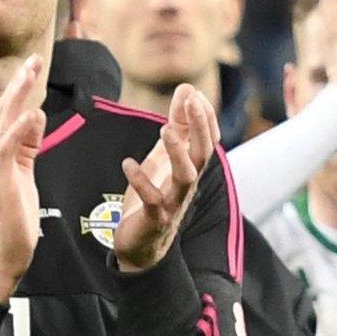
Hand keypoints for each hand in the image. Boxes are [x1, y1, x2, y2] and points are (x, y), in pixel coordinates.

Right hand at [0, 55, 46, 302]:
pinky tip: (31, 113)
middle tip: (35, 58)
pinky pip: (7, 149)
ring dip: (18, 96)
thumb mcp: (24, 175)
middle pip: (6, 110)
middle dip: (21, 82)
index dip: (22, 89)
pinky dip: (19, 129)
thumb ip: (28, 146)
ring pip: (5, 122)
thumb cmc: (12, 219)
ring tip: (30, 72)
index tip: (34, 67)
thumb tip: (36, 117)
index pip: (10, 113)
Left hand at [114, 83, 215, 272]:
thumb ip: (177, 125)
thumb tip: (188, 88)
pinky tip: (127, 163)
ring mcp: (173, 203)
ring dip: (178, 153)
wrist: (142, 246)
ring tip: (165, 129)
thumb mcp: (165, 157)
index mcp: (191, 169)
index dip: (205, 117)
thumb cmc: (156, 197)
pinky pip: (153, 200)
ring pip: (186, 177)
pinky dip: (141, 181)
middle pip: (204, 154)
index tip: (194, 93)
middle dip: (200, 127)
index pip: (208, 140)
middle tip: (192, 100)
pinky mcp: (155, 219)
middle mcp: (187, 185)